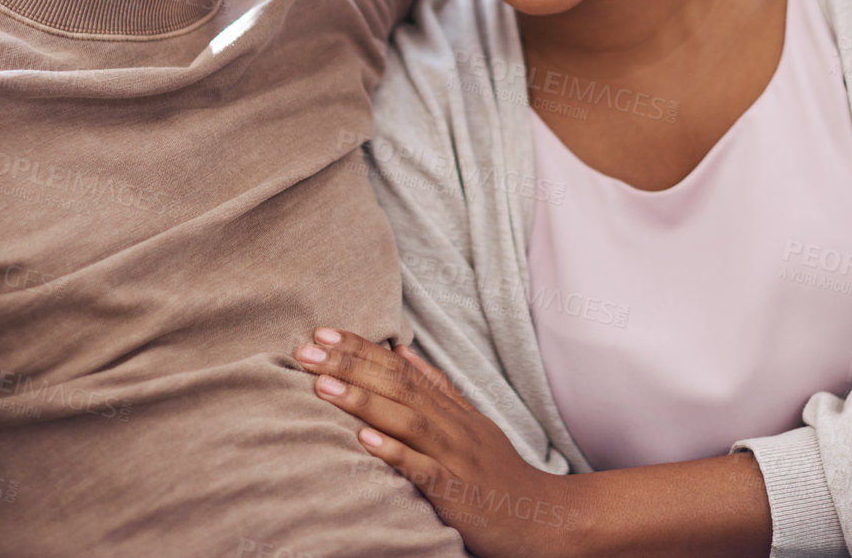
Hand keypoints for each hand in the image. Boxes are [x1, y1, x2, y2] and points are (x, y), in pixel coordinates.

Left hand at [295, 329, 579, 557]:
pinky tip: (364, 440)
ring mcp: (455, 457)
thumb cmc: (500, 474)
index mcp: (451, 409)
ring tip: (323, 384)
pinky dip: (395, 453)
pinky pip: (423, 470)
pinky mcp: (457, 492)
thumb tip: (403, 352)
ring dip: (363, 400)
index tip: (321, 332)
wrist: (545, 518)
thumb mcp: (472, 423)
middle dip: (350, 363)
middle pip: (398, 385)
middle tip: (306, 347)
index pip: (400, 367)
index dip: (360, 347)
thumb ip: (439, 389)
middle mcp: (452, 426)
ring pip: (407, 420)